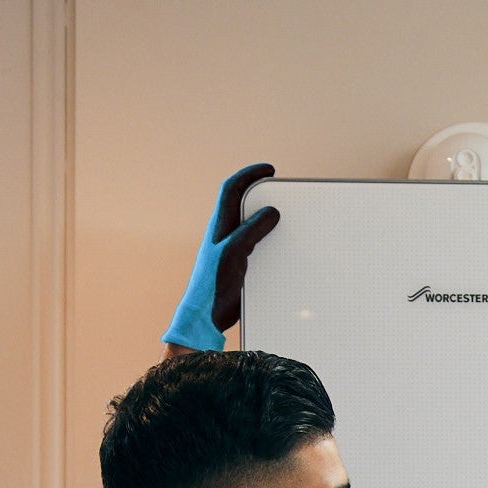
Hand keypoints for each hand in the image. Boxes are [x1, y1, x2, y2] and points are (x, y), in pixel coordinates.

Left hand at [161, 163, 279, 350]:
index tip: (269, 170)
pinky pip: (255, 245)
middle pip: (241, 203)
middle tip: (277, 187)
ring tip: (282, 212)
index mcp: (219, 226)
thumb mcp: (234, 252)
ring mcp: (230, 251)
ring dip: (264, 215)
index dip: (249, 174)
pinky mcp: (238, 267)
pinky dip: (267, 239)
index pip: (232, 188)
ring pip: (248, 224)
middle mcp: (224, 235)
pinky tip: (279, 246)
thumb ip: (252, 230)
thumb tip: (271, 212)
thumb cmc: (212, 286)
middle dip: (258, 190)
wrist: (205, 317)